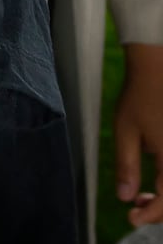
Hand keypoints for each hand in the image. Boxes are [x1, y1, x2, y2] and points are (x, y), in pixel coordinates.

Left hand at [115, 43, 162, 225]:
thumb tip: (126, 197)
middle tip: (137, 207)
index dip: (151, 215)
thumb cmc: (141, 95)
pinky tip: (158, 179)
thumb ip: (126, 165)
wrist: (159, 68)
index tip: (131, 218)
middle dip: (161, 210)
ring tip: (145, 195)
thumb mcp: (126, 131)